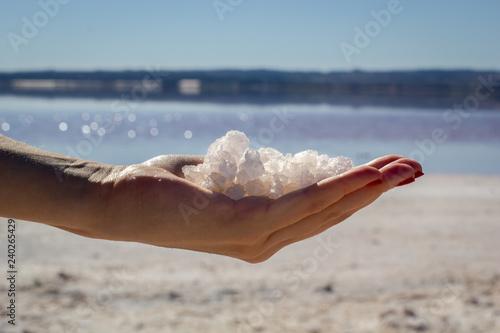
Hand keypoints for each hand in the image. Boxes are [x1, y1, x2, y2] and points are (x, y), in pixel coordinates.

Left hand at [88, 154, 421, 262]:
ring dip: (364, 188)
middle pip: (331, 214)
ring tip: (400, 169)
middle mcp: (264, 242)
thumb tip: (274, 163)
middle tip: (411, 168)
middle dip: (374, 191)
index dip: (356, 194)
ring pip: (322, 211)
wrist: (118, 202)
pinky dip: (331, 189)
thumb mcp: (218, 179)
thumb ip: (249, 176)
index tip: (386, 173)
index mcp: (261, 232)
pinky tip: (359, 176)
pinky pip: (297, 205)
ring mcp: (255, 237)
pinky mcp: (242, 224)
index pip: (319, 212)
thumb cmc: (166, 189)